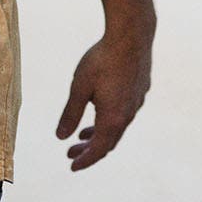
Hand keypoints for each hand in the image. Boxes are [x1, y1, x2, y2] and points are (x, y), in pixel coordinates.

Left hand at [54, 27, 152, 170]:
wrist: (132, 35)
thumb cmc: (102, 60)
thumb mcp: (79, 88)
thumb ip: (70, 114)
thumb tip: (61, 137)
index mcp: (113, 118)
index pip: (98, 150)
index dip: (85, 161)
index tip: (72, 167)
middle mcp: (128, 114)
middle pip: (109, 141)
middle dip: (89, 149)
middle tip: (71, 153)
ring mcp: (137, 102)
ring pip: (117, 126)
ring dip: (100, 133)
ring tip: (83, 133)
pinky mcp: (141, 89)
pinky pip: (125, 112)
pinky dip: (110, 119)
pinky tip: (101, 108)